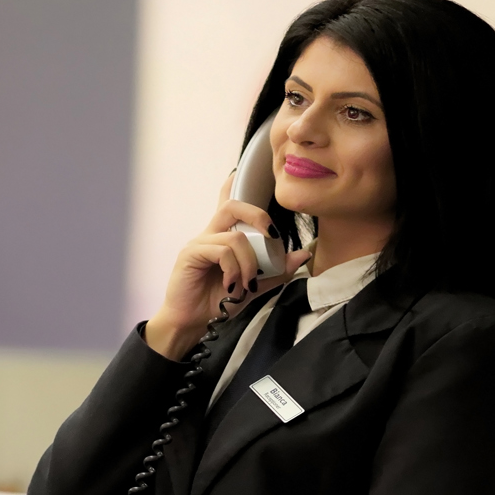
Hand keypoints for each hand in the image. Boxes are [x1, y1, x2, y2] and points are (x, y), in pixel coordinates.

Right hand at [144, 176, 311, 359]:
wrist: (192, 323)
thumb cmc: (218, 303)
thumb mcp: (254, 287)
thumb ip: (276, 270)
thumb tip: (302, 254)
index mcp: (223, 238)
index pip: (228, 203)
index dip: (233, 183)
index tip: (241, 170)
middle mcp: (211, 235)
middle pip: (232, 206)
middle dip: (257, 216)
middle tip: (272, 236)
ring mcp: (199, 243)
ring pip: (235, 236)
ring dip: (249, 262)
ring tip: (246, 284)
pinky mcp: (191, 254)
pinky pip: (222, 251)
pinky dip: (234, 269)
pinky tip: (232, 286)